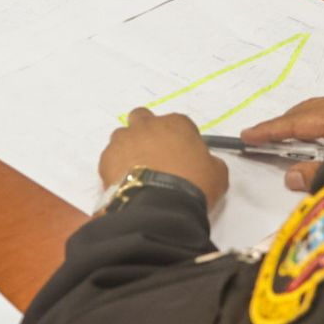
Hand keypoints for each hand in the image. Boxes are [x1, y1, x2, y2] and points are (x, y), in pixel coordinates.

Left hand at [100, 107, 228, 209]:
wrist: (160, 206)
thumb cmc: (193, 185)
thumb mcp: (217, 174)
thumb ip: (210, 161)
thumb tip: (206, 163)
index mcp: (177, 123)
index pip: (178, 123)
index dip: (179, 139)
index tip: (181, 156)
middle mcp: (148, 125)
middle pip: (142, 117)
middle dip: (146, 131)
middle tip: (153, 155)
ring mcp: (124, 139)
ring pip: (122, 136)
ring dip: (128, 148)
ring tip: (137, 172)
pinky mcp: (106, 157)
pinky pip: (110, 157)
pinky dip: (115, 167)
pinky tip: (125, 183)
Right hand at [241, 90, 323, 191]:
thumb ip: (318, 175)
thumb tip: (291, 176)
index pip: (298, 122)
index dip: (271, 130)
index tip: (247, 135)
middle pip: (310, 111)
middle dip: (285, 125)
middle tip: (261, 137)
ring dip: (304, 127)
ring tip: (285, 141)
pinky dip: (322, 129)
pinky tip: (320, 143)